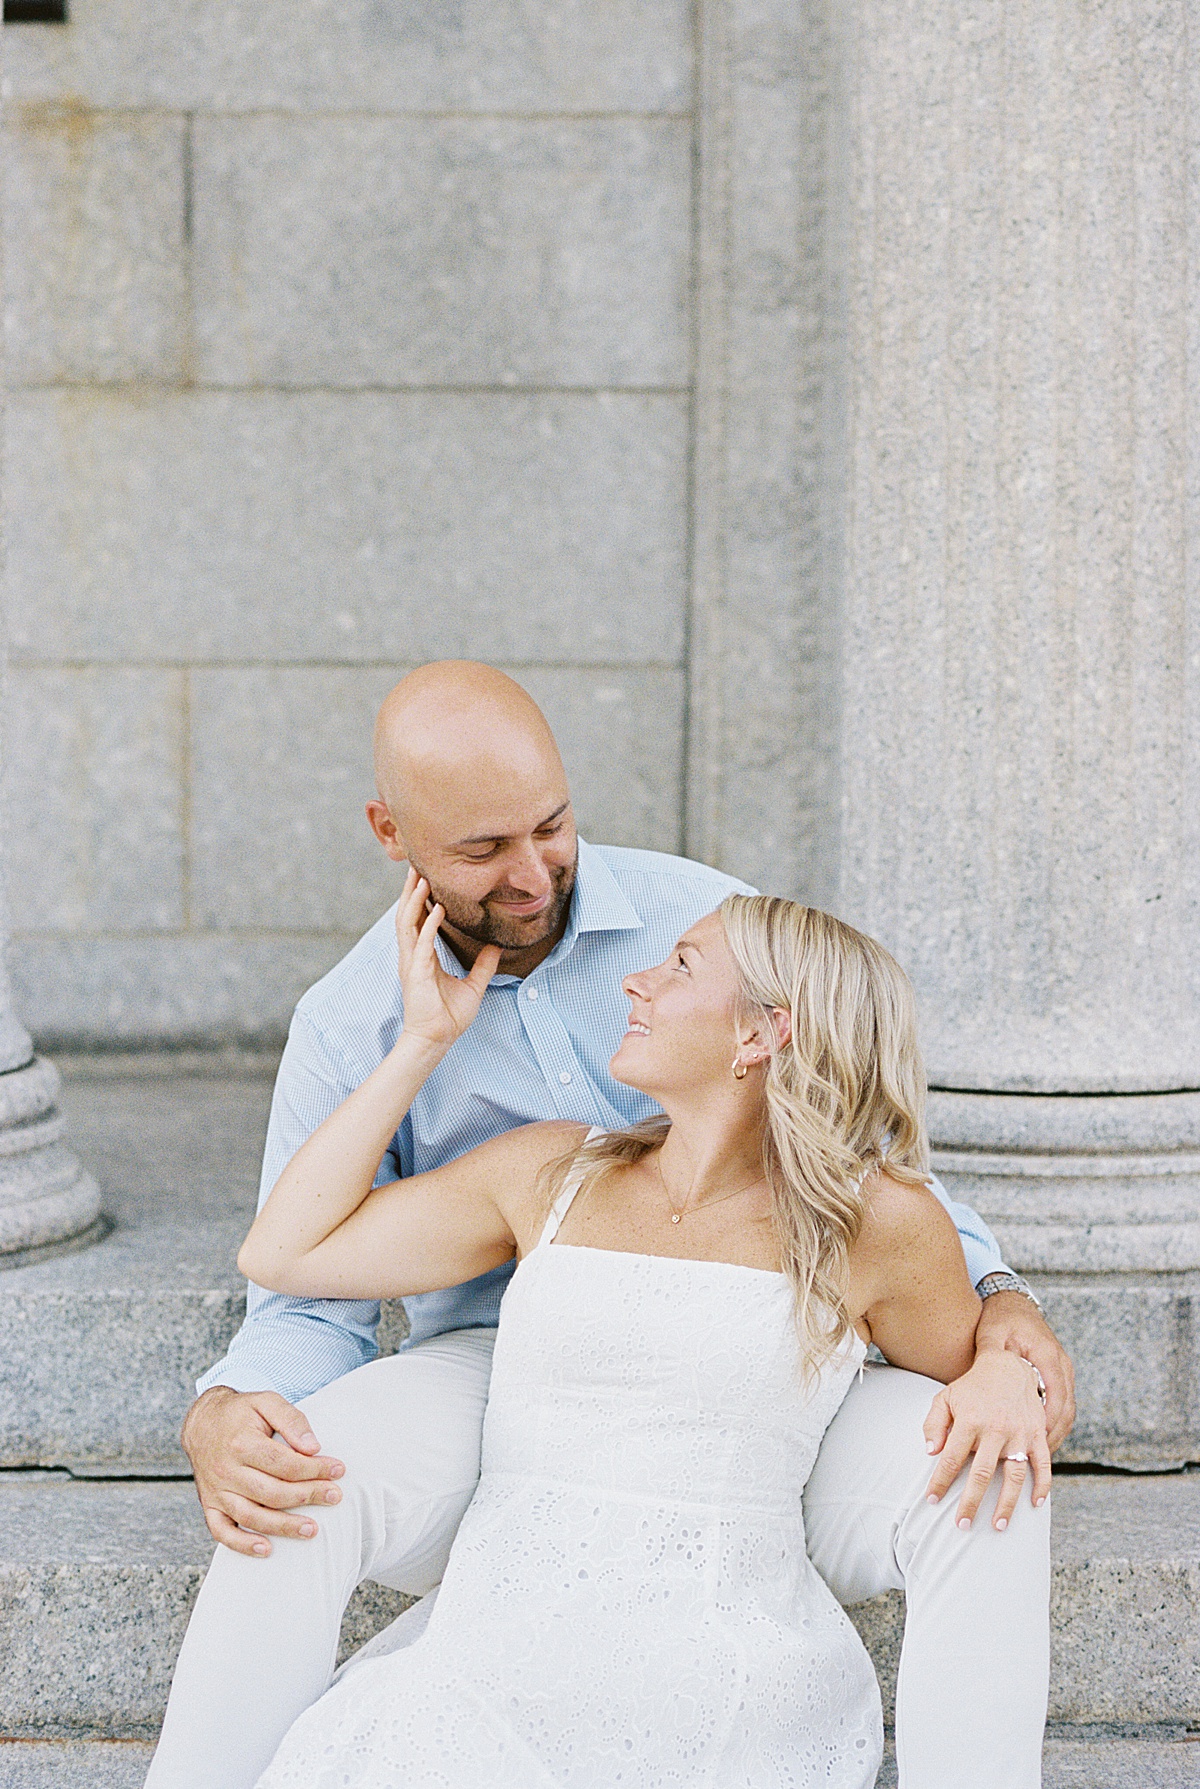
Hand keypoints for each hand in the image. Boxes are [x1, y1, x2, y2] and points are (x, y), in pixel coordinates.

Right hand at [181, 1386, 345, 1557]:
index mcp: (241, 1443)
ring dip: (283, 1527)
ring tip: (312, 1529)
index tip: (337, 1471)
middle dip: (308, 1496)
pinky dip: (242, 1544)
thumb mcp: (267, 1402)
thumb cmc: (241, 1413)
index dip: (314, 1469)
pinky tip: (266, 1549)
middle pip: (272, 1492)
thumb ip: (292, 1420)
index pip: (285, 1464)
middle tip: (334, 1496)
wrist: (202, 1422)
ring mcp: (216, 1491)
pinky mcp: (209, 1505)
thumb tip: (313, 1447)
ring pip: (251, 1516)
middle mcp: (226, 1470)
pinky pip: (221, 1531)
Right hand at [395, 869, 500, 1050]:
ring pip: (408, 923)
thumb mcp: (473, 986)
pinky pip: (422, 944)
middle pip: (408, 915)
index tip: (425, 877)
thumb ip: (483, 965)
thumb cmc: (448, 1017)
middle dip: (411, 891)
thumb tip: (496, 946)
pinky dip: (429, 924)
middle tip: (416, 866)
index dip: (420, 899)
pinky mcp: (416, 974)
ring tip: (422, 878)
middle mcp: (412, 956)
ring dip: (415, 900)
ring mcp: (411, 963)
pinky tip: (438, 908)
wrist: (436, 1040)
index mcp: (422, 957)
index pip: (418, 921)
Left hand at [922, 1347, 1050, 1530]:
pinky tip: (1035, 1504)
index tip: (931, 1500)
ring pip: (1014, 1475)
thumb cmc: (972, 1387)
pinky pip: (1044, 1464)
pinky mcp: (1038, 1434)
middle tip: (962, 1525)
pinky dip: (1042, 1485)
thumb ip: (934, 1424)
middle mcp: (996, 1429)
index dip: (940, 1481)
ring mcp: (1020, 1433)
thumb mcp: (946, 1398)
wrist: (1009, 1366)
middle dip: (971, 1502)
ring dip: (1007, 1503)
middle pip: (981, 1473)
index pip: (951, 1458)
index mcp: (970, 1420)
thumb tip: (931, 1452)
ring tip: (999, 1525)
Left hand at [975, 1289, 1075, 1449]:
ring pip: (1067, 1411)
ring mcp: (1063, 1370)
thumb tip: (969, 1385)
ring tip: (1039, 1458)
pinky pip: (1064, 1406)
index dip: (1047, 1421)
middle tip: (1036, 1458)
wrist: (1012, 1301)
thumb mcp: (991, 1333)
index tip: (1034, 1442)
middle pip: (1066, 1408)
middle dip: (1052, 1435)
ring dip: (1055, 1434)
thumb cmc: (1001, 1317)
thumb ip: (987, 1358)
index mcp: (1047, 1354)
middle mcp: (1061, 1363)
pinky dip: (1055, 1425)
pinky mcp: (1059, 1376)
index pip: (1055, 1394)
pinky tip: (1041, 1442)